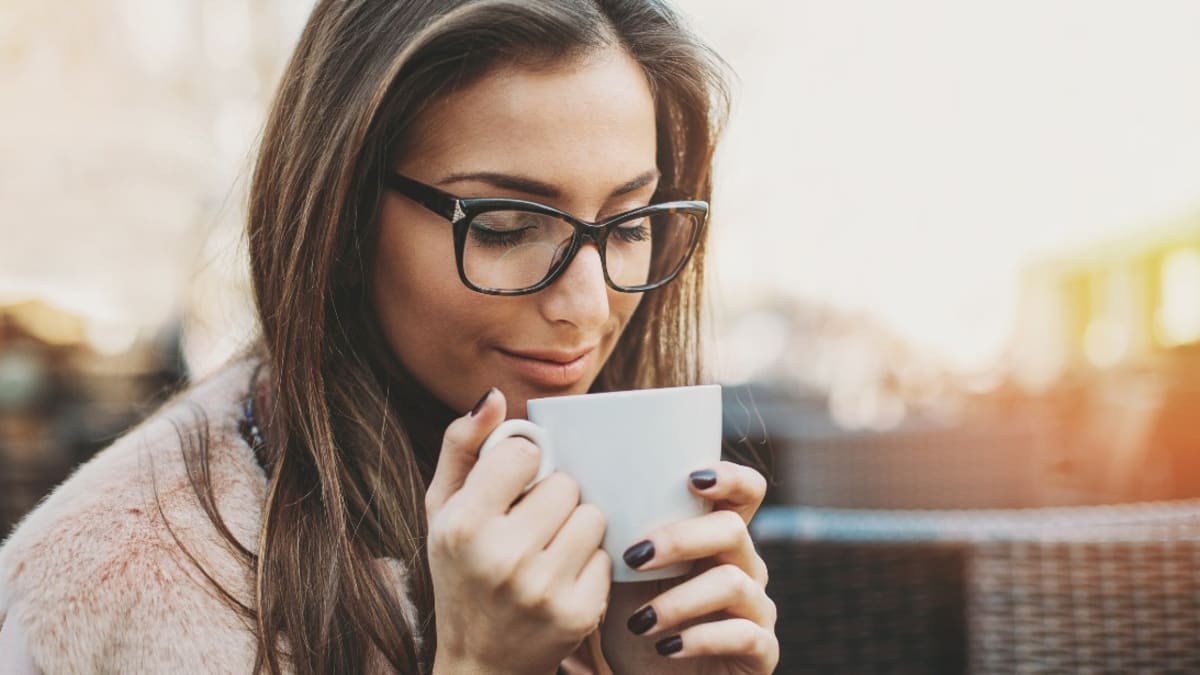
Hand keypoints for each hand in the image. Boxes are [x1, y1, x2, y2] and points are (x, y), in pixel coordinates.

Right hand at [425, 389, 611, 674]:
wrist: (480, 662)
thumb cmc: (460, 572)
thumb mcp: (442, 510)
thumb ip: (462, 446)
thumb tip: (495, 396)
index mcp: (462, 525)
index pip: (522, 454)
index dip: (522, 466)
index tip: (512, 487)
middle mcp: (501, 557)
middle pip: (565, 485)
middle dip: (552, 499)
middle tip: (531, 525)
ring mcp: (542, 588)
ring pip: (592, 516)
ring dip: (577, 527)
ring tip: (549, 549)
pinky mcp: (577, 613)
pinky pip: (607, 555)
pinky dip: (590, 563)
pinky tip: (563, 578)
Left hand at [602, 462, 777, 673]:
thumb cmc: (639, 626)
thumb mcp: (626, 580)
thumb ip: (627, 541)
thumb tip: (590, 502)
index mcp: (718, 541)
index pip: (746, 492)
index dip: (729, 477)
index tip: (690, 479)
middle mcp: (746, 567)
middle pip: (732, 529)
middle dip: (680, 538)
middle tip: (634, 557)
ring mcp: (758, 609)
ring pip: (732, 583)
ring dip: (679, 600)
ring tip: (640, 623)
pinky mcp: (762, 651)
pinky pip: (744, 634)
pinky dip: (699, 639)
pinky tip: (667, 648)